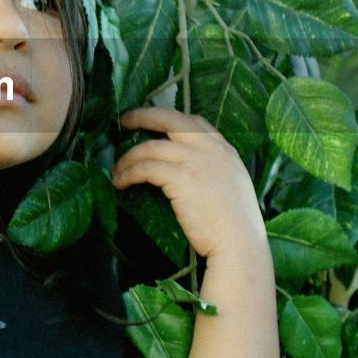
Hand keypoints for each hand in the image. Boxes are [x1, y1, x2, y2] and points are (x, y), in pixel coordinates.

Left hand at [111, 107, 265, 259]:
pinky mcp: (179, 177)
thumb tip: (193, 173)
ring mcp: (193, 160)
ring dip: (128, 158)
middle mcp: (208, 148)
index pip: (195, 122)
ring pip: (150, 147)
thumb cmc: (237, 224)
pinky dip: (129, 173)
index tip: (155, 124)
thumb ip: (215, 171)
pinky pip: (145, 168)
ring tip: (117, 170)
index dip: (172, 119)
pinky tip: (121, 182)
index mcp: (223, 150)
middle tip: (125, 121)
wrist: (239, 241)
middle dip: (143, 116)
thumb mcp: (233, 185)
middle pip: (170, 118)